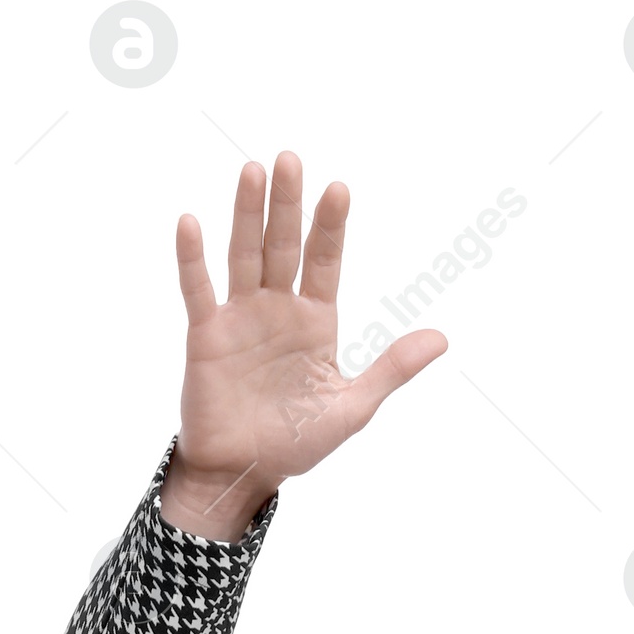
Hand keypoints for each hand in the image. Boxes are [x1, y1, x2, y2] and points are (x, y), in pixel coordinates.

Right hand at [161, 152, 446, 537]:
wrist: (245, 474)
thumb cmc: (296, 443)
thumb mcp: (352, 407)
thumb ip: (392, 368)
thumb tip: (442, 338)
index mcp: (315, 320)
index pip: (325, 261)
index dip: (330, 226)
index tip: (339, 189)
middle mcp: (277, 308)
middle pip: (282, 245)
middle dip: (287, 204)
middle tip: (290, 159)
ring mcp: (240, 317)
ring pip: (244, 254)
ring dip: (247, 214)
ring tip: (253, 172)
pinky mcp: (206, 335)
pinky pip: (198, 290)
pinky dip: (193, 259)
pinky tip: (191, 223)